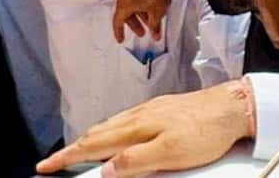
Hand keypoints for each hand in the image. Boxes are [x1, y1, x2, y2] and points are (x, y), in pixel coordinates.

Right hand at [36, 81, 251, 176]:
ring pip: (110, 127)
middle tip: (55, 162)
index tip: (46, 166)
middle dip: (72, 149)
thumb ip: (136, 161)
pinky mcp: (160, 110)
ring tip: (78, 150)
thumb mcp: (171, 153)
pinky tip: (116, 134)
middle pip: (96, 134)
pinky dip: (109, 132)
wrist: (231, 107)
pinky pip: (124, 121)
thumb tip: (106, 170)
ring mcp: (149, 111)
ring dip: (90, 140)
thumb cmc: (206, 131)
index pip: (93, 145)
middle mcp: (138, 116)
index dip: (67, 157)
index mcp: (136, 128)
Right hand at [111, 0, 186, 40]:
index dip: (119, 32)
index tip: (121, 40)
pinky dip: (142, 2)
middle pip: (126, 12)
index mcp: (123, 4)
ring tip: (152, 20)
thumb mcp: (156, 13)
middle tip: (143, 33)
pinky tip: (152, 5)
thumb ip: (154, 26)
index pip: (117, 21)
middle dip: (135, 24)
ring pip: (132, 2)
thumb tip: (155, 36)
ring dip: (140, 13)